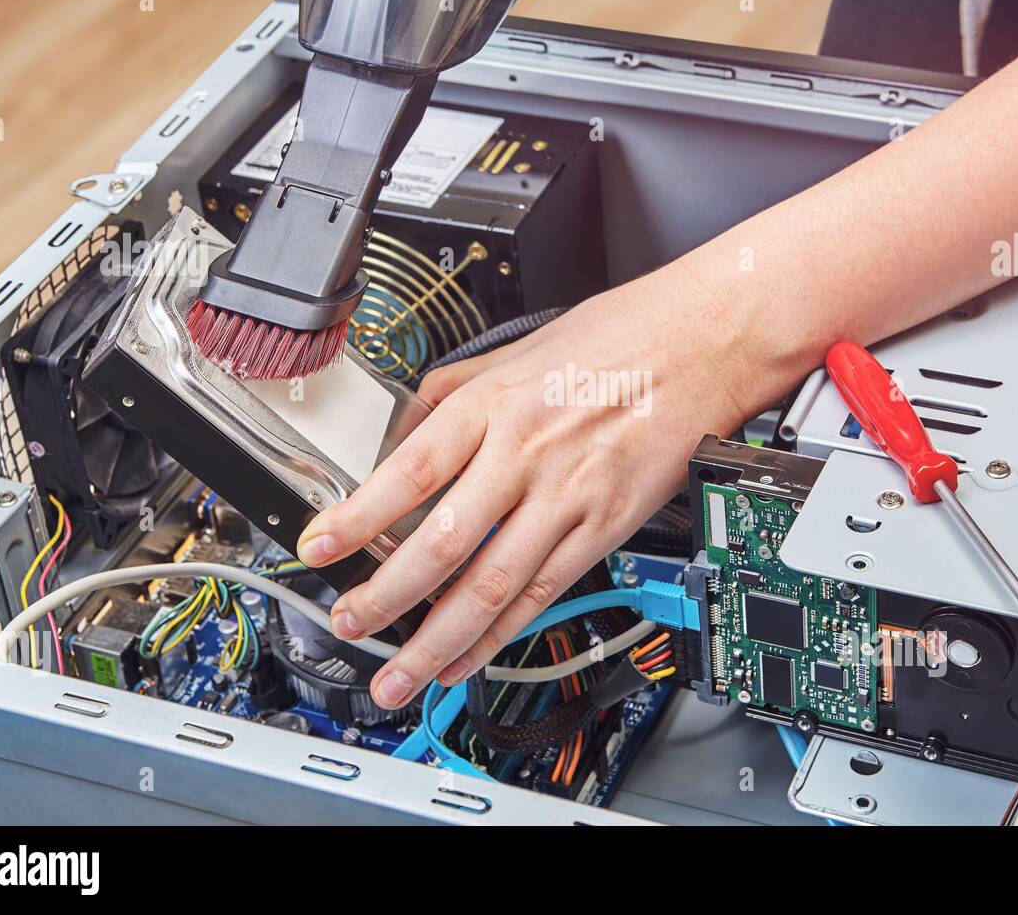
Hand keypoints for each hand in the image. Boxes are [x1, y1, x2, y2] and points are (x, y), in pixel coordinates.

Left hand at [296, 264, 753, 709]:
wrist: (700, 346)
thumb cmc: (613, 341)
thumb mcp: (513, 349)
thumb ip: (448, 396)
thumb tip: (397, 443)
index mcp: (493, 404)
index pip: (408, 470)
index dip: (356, 517)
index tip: (317, 548)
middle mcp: (525, 452)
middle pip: (443, 542)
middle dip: (385, 596)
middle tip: (348, 624)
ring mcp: (567, 496)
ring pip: (492, 584)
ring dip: (438, 640)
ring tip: (399, 675)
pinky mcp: (604, 528)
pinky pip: (543, 593)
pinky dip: (500, 635)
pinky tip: (467, 657)